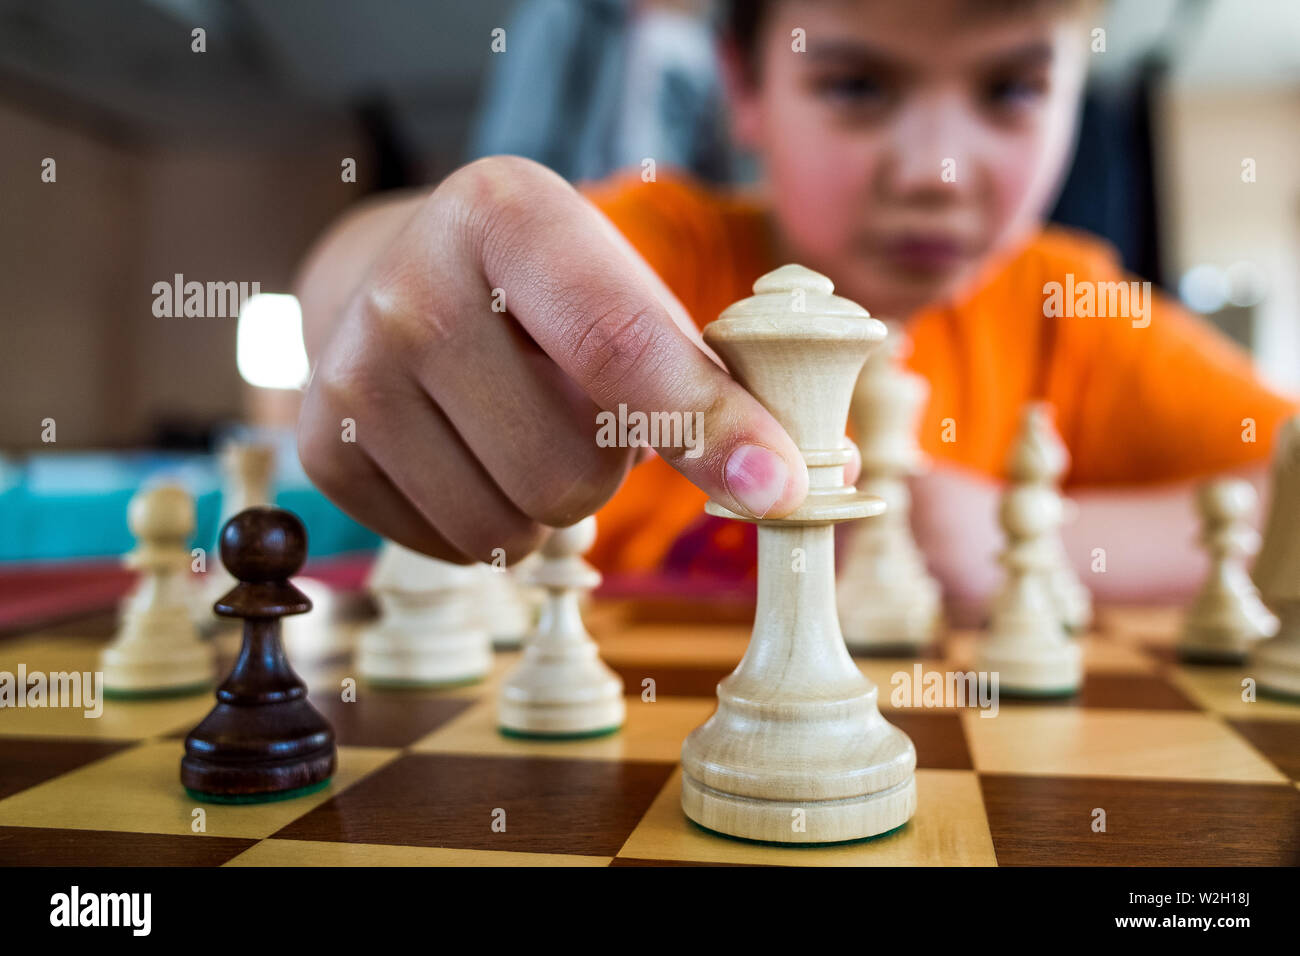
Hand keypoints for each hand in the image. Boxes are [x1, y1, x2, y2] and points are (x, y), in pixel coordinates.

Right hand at [297, 156, 809, 563]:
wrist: (407, 283)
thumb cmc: (549, 298)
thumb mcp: (625, 294)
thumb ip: (707, 377)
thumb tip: (789, 484)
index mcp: (508, 215)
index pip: (619, 344)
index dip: (705, 427)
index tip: (776, 487)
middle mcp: (410, 286)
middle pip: (567, 466)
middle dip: (604, 468)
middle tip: (583, 417)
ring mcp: (350, 371)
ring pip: (510, 525)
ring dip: (547, 505)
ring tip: (524, 431)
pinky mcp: (323, 448)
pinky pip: (453, 550)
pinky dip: (490, 526)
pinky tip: (474, 458)